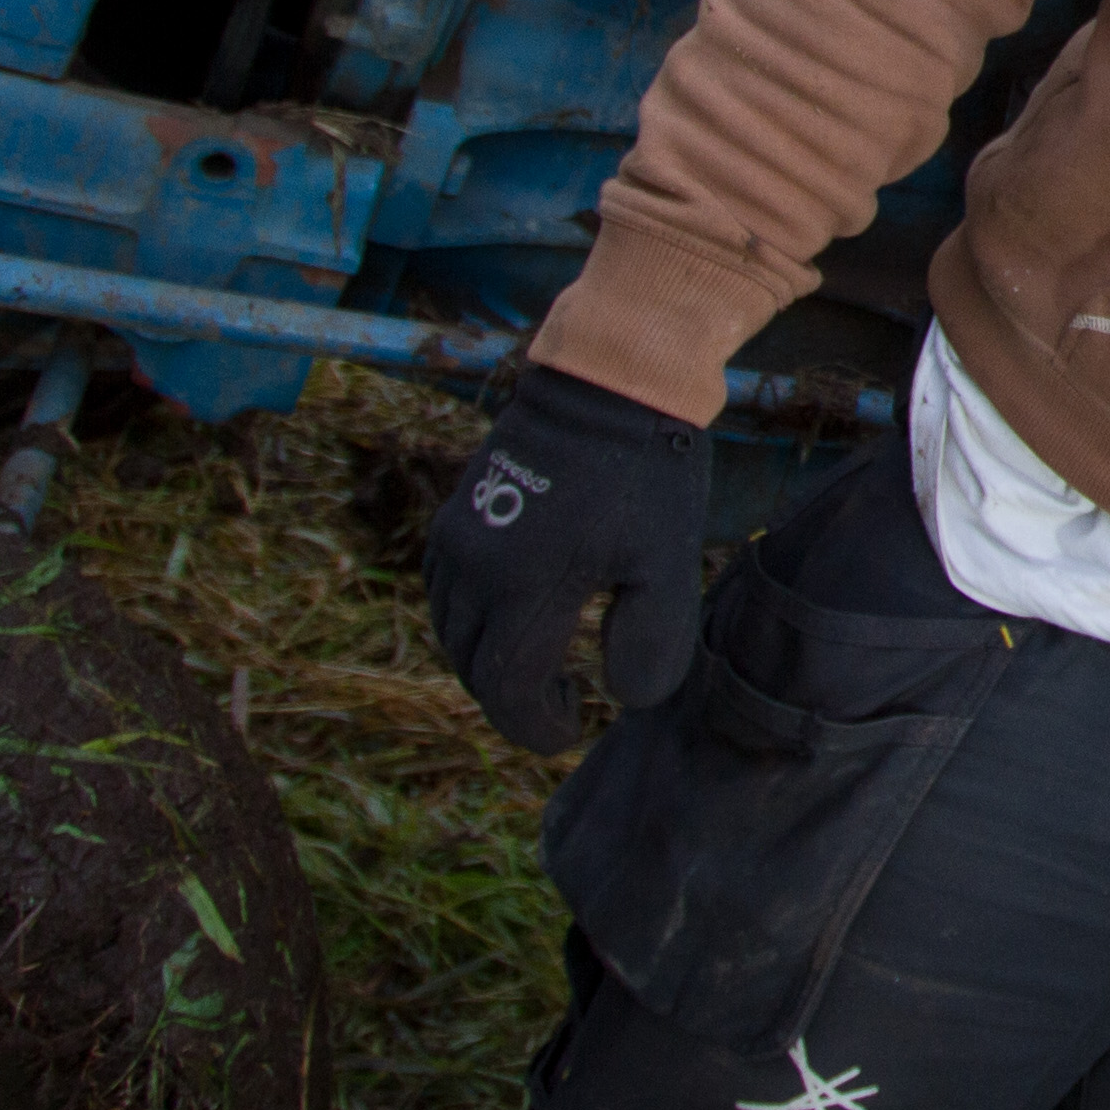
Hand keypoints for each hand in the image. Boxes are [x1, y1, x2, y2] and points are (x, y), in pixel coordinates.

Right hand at [425, 365, 711, 751]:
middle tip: (561, 701)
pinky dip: (467, 623)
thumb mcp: (667, 563)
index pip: (507, 689)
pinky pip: (442, 591)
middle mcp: (475, 568)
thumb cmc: (646, 473)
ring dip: (487, 663)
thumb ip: (650, 643)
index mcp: (524, 588)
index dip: (535, 726)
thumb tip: (621, 698)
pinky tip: (508, 620)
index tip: (570, 728)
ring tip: (541, 667)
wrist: (611, 381)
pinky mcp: (455, 514)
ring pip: (451, 631)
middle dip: (513, 699)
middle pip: (473, 668)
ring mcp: (457, 538)